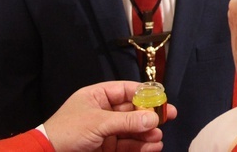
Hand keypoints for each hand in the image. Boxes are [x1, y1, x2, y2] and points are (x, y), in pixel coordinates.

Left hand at [44, 81, 177, 151]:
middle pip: (133, 111)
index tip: (162, 99)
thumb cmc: (67, 131)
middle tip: (169, 116)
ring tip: (158, 138)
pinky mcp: (106, 147)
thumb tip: (154, 118)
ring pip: (132, 129)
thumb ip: (127, 122)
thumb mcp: (98, 123)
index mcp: (97, 96)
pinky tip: (152, 147)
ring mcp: (105, 130)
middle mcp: (103, 111)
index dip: (145, 94)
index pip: (126, 90)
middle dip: (149, 116)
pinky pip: (127, 144)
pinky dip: (140, 146)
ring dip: (147, 133)